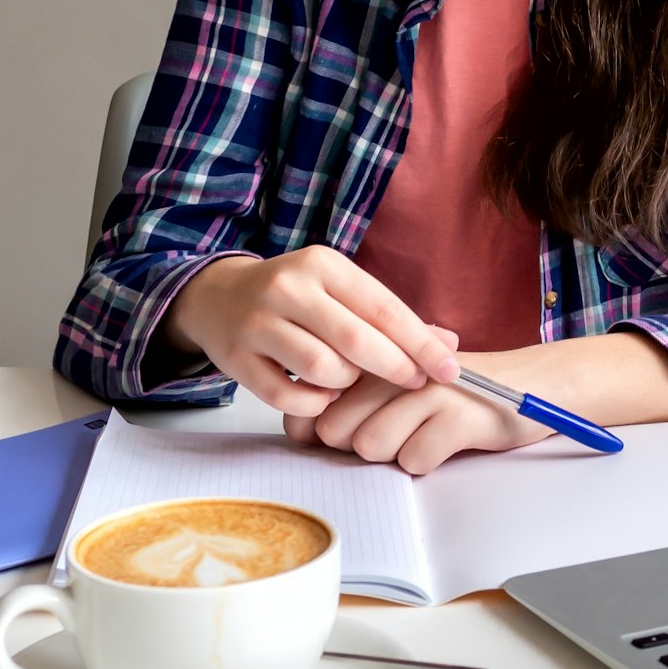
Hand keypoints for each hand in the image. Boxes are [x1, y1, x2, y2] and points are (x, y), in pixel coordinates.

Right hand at [161, 248, 460, 416]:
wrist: (218, 295)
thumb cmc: (296, 296)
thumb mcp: (340, 290)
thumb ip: (389, 317)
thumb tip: (449, 344)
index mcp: (322, 264)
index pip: (382, 307)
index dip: (420, 342)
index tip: (449, 368)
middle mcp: (288, 288)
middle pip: (354, 339)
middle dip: (394, 367)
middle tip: (414, 383)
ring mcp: (257, 323)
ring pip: (320, 368)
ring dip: (346, 384)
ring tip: (351, 382)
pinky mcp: (235, 358)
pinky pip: (285, 396)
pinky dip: (314, 404)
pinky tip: (322, 396)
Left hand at [283, 340, 550, 475]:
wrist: (532, 382)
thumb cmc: (455, 390)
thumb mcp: (401, 384)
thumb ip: (354, 399)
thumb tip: (300, 430)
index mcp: (378, 351)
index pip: (315, 398)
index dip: (319, 427)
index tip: (344, 431)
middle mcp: (398, 363)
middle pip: (337, 429)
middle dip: (358, 445)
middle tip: (395, 432)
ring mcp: (429, 387)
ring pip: (371, 445)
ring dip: (394, 453)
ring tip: (423, 433)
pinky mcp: (459, 415)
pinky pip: (415, 460)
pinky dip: (428, 460)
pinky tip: (446, 441)